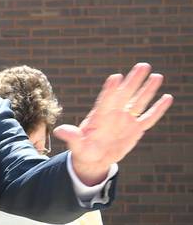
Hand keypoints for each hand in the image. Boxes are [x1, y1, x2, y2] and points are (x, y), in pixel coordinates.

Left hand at [54, 63, 172, 184]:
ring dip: (147, 89)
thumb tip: (59, 130)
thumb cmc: (83, 150)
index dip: (110, 90)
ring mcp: (126, 120)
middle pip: (125, 94)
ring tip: (156, 75)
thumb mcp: (76, 146)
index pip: (105, 100)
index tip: (116, 77)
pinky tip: (166, 97)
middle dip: (133, 81)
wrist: (94, 159)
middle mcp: (114, 114)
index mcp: (98, 116)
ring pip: (138, 102)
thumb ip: (71, 136)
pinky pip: (148, 118)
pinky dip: (157, 109)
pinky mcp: (135, 129)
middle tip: (142, 65)